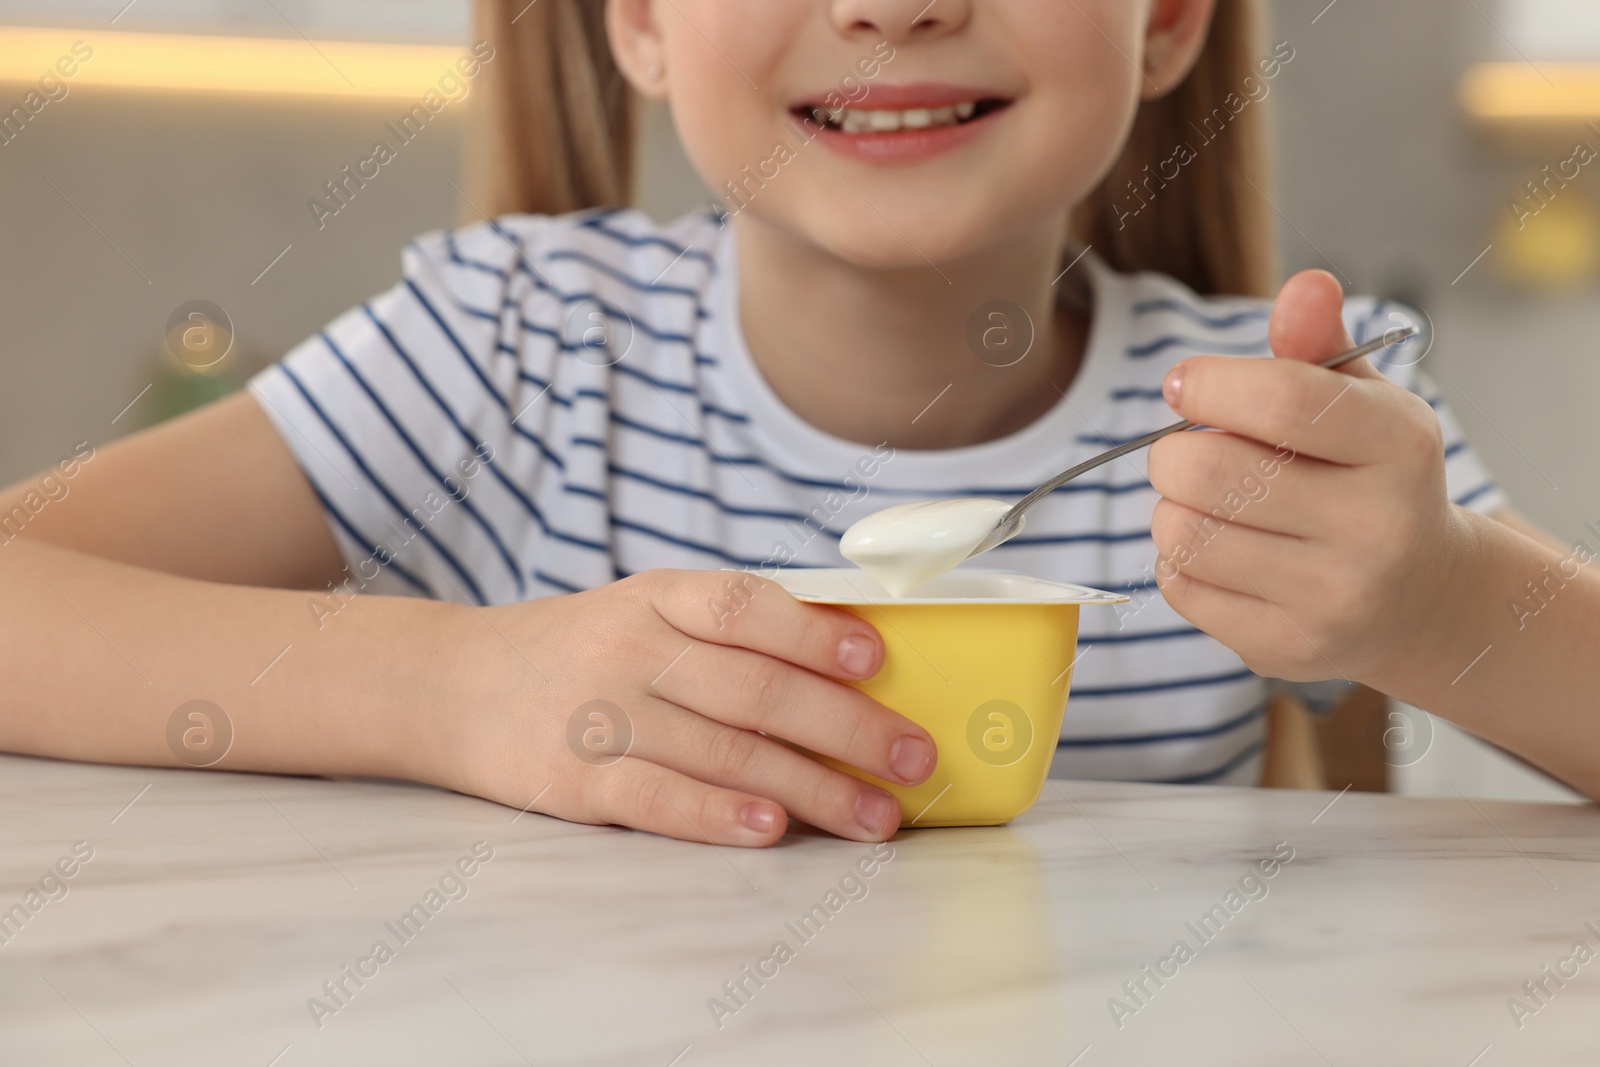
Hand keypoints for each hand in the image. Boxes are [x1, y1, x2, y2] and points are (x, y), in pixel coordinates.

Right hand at [426, 570, 936, 846]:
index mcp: (657, 596)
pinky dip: (721, 817)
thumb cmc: (579, 649)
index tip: (877, 660)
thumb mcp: (642, 609)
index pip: (745, 607)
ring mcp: (602, 717)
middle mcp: (632, 650)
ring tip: (875, 816)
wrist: (451, 685)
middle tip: (914, 758)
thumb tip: (848, 662)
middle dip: (848, 728)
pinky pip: (661, 801)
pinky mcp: (578, 784)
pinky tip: (775, 831)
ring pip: (726, 753)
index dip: (815, 633)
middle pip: (755, 690)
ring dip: (813, 790)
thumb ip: (726, 630)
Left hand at [1146, 270, 1472, 683]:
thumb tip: (1305, 286)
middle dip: (1175, 451)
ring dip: (1173, 508)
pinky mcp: (1286, 648)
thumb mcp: (1362, 403)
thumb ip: (1319, 344)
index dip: (1210, 384)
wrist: (1420, 598)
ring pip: (1183, 533)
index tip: (1184, 383)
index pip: (1283, 401)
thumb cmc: (1370, 480)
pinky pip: (1179, 586)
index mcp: (1400, 448)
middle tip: (1189, 450)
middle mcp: (1377, 529)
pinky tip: (1222, 551)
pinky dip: (1179, 560)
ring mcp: (1333, 598)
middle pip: (1209, 473)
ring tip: (1210, 502)